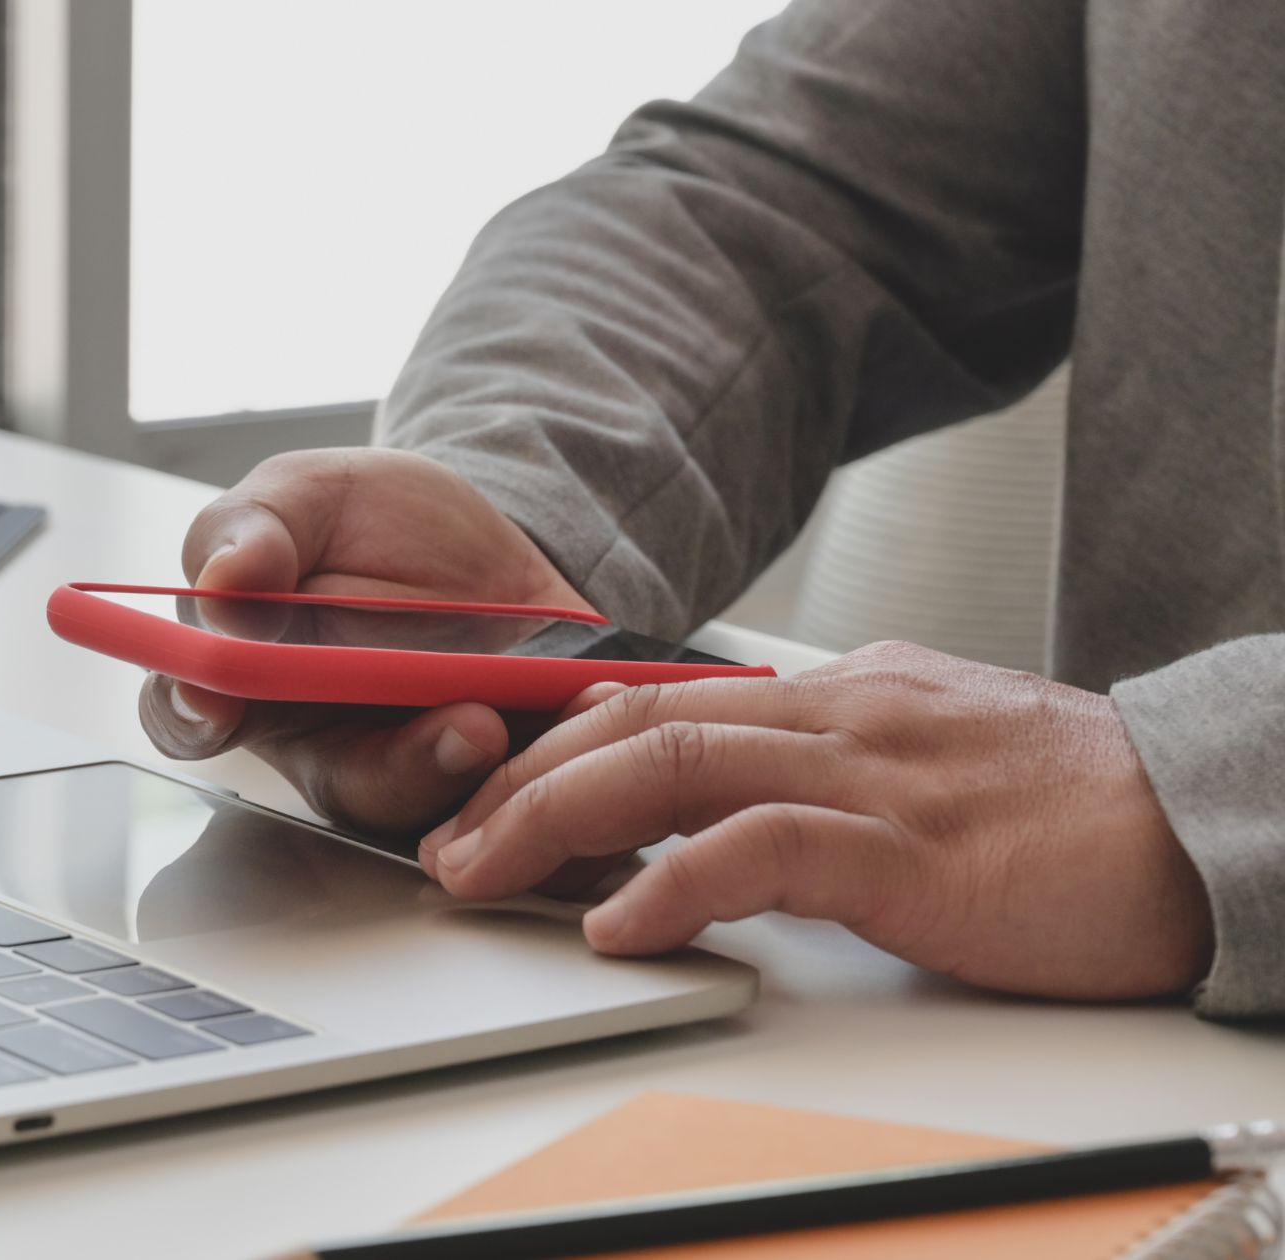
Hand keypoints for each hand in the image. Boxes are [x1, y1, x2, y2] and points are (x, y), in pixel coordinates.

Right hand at [139, 448, 594, 837]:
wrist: (498, 541)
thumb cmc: (377, 526)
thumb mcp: (310, 493)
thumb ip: (255, 528)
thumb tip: (222, 579)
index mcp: (249, 679)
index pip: (188, 717)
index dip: (193, 718)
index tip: (216, 704)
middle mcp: (325, 744)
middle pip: (338, 788)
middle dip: (394, 765)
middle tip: (450, 725)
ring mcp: (415, 772)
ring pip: (435, 810)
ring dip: (468, 774)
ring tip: (495, 724)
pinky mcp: (500, 784)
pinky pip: (521, 806)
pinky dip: (549, 769)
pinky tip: (570, 720)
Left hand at [417, 640, 1215, 1000]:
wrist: (1205, 819)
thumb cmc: (1069, 805)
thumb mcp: (923, 752)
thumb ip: (826, 752)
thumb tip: (734, 772)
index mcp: (837, 693)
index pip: (660, 695)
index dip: (556, 740)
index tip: (486, 787)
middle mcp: (836, 713)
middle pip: (636, 721)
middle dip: (520, 778)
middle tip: (448, 838)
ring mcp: (869, 775)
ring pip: (671, 766)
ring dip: (554, 821)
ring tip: (480, 872)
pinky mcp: (909, 852)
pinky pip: (761, 852)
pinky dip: (673, 884)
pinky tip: (616, 925)